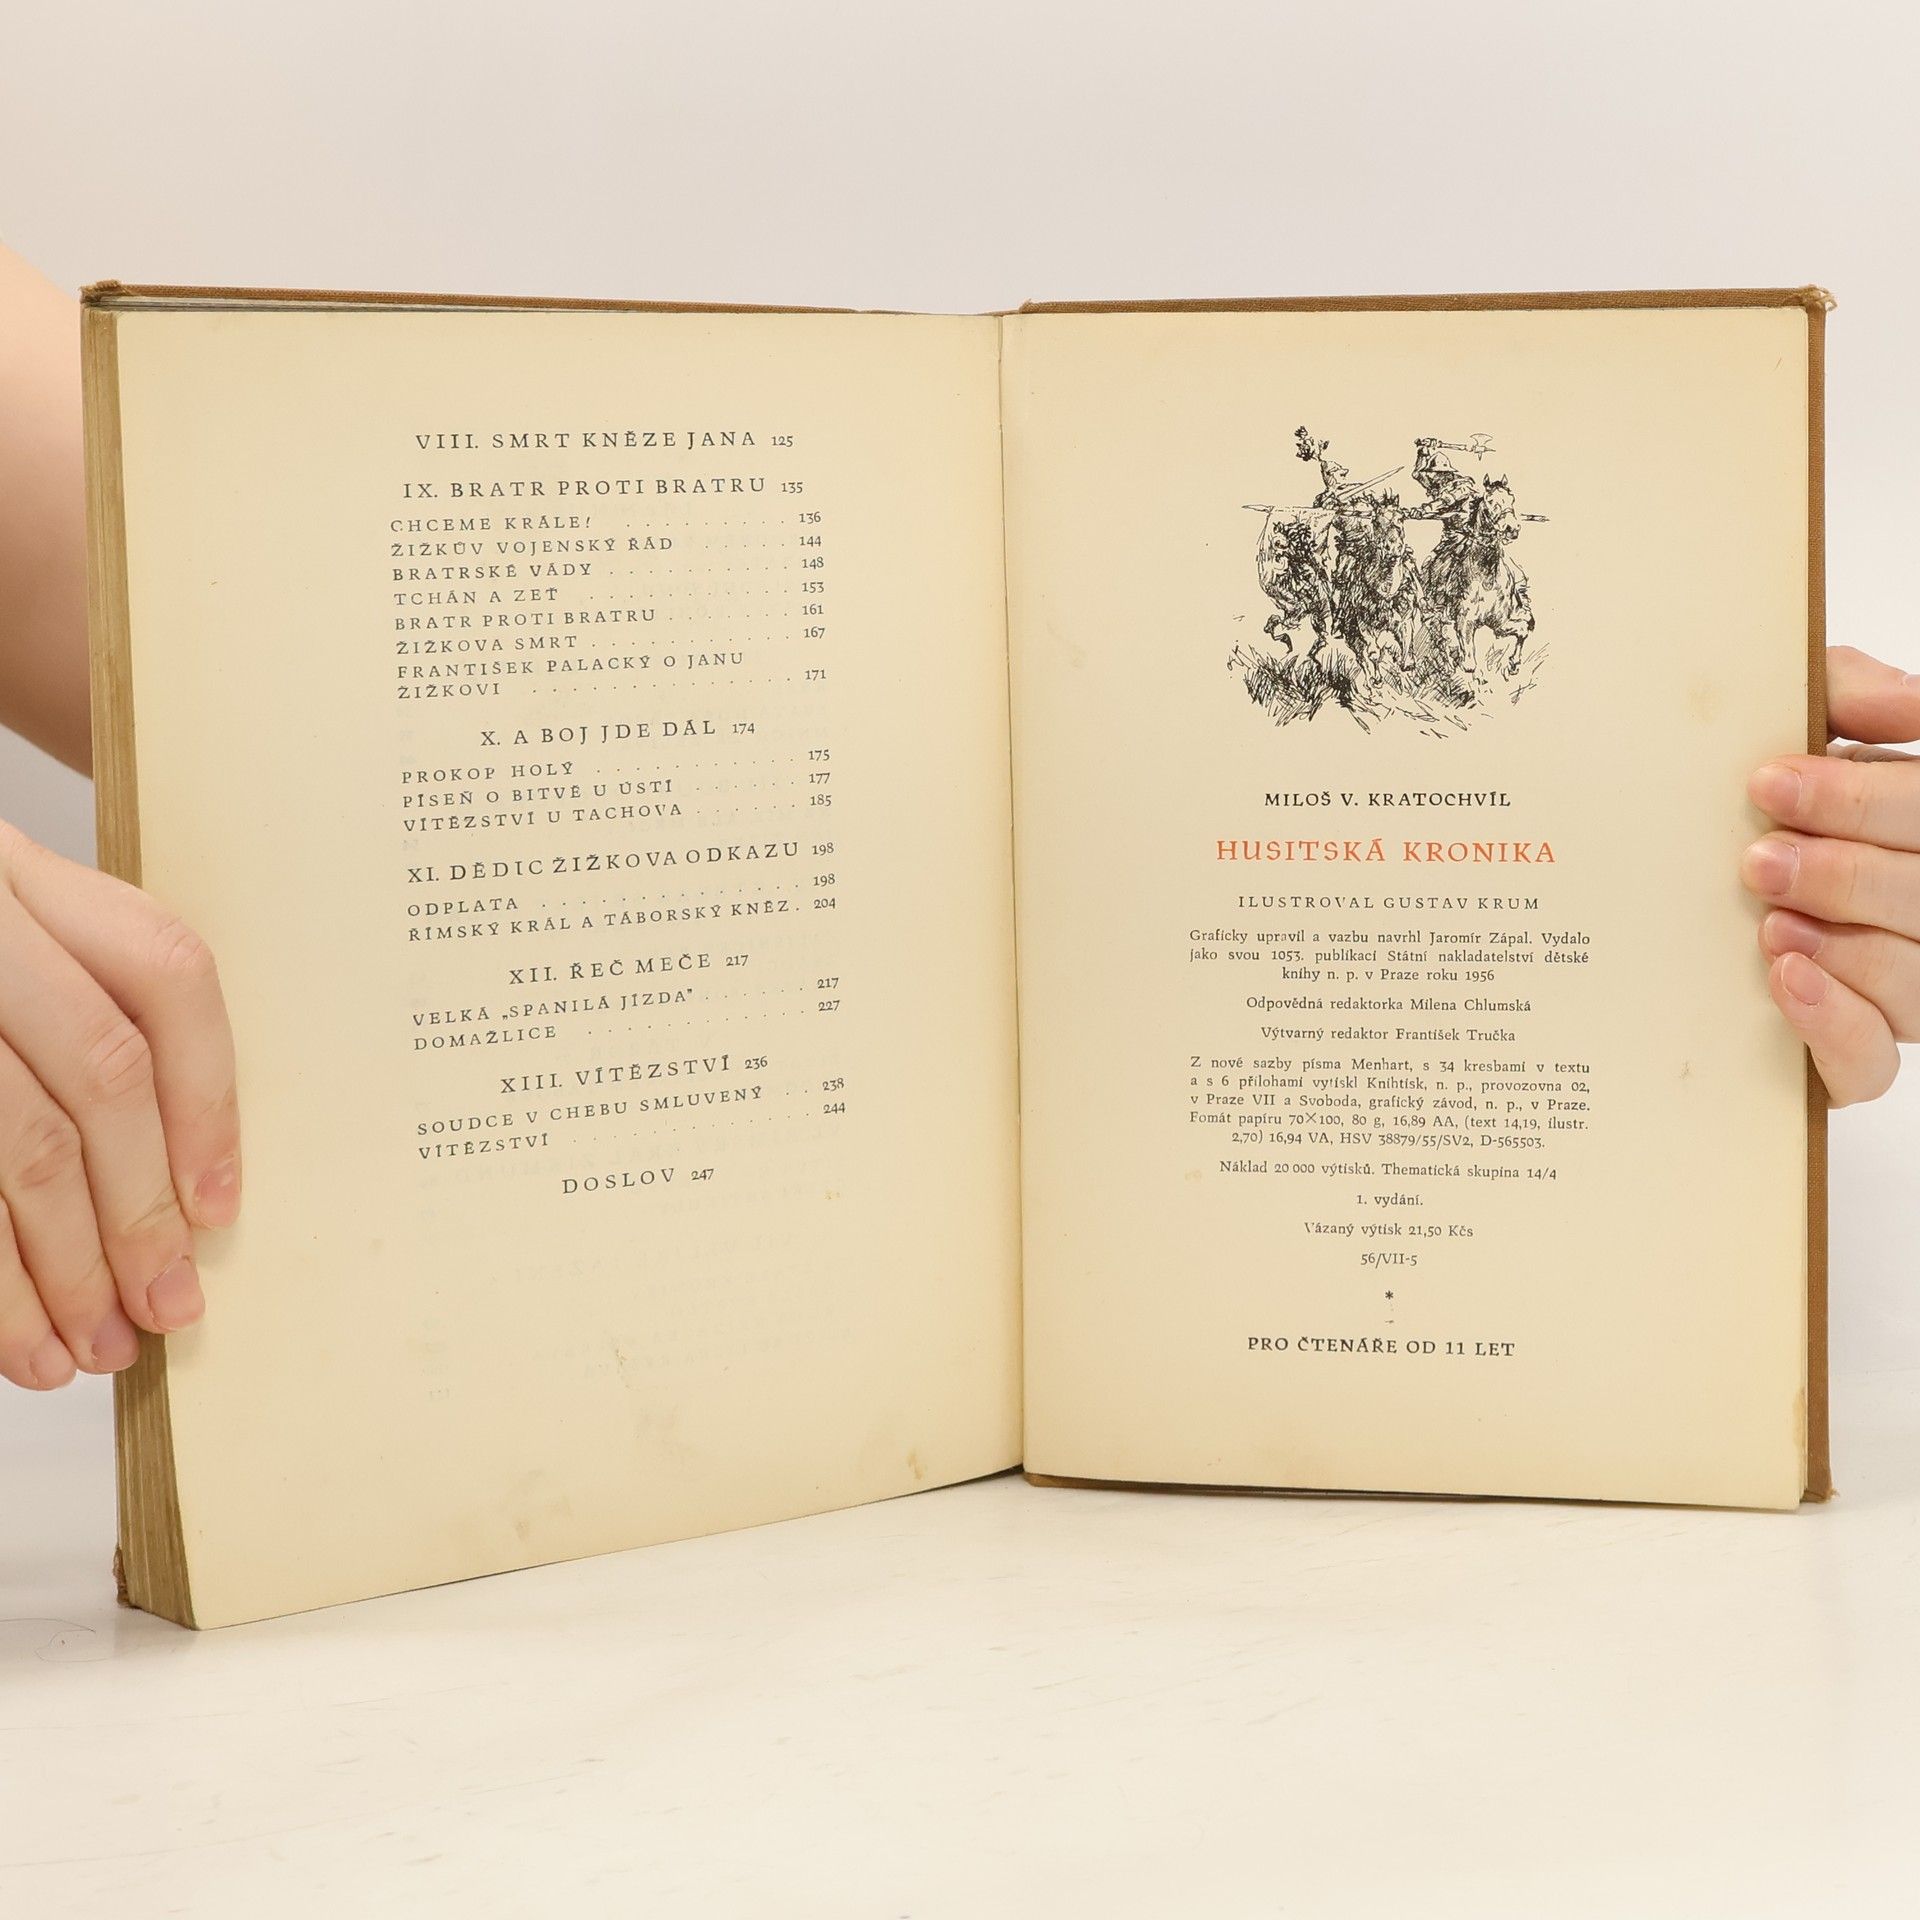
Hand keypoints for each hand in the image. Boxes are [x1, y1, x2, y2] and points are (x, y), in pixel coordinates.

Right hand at [0, 819, 236, 1388]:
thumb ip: (64, 1016)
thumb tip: (173, 1182)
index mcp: (15, 872)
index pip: (164, 974)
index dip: (208, 1098)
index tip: (217, 1205)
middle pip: (99, 1071)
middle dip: (139, 1211)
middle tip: (163, 1308)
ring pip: (17, 1142)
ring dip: (58, 1268)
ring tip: (82, 1352)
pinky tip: (7, 1337)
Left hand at [1743, 646, 1919, 1104]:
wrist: (1666, 896)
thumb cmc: (1758, 806)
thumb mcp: (1802, 729)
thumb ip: (1847, 695)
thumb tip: (1906, 706)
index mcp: (1915, 830)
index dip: (1859, 799)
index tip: (1768, 782)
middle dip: (1842, 872)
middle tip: (1757, 860)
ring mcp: (1901, 985)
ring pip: (1912, 977)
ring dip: (1842, 945)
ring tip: (1768, 924)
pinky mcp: (1854, 1052)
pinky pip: (1871, 1059)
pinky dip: (1833, 1022)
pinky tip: (1785, 979)